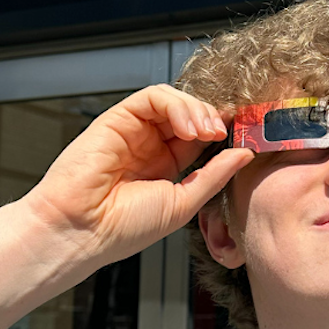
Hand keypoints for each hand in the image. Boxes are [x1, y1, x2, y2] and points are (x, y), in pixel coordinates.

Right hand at [21, 84, 253, 267]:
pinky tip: (188, 127)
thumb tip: (244, 154)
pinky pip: (151, 97)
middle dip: (212, 118)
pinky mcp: (116, 119)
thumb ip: (214, 175)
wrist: (83, 231)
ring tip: (206, 131)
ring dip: (197, 110)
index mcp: (165, 167)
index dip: (221, 132)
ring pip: (173, 101)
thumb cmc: (124, 227)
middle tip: (223, 133)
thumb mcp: (184, 202)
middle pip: (189, 114)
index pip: (200, 137)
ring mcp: (133, 131)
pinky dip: (176, 105)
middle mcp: (149, 146)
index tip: (243, 136)